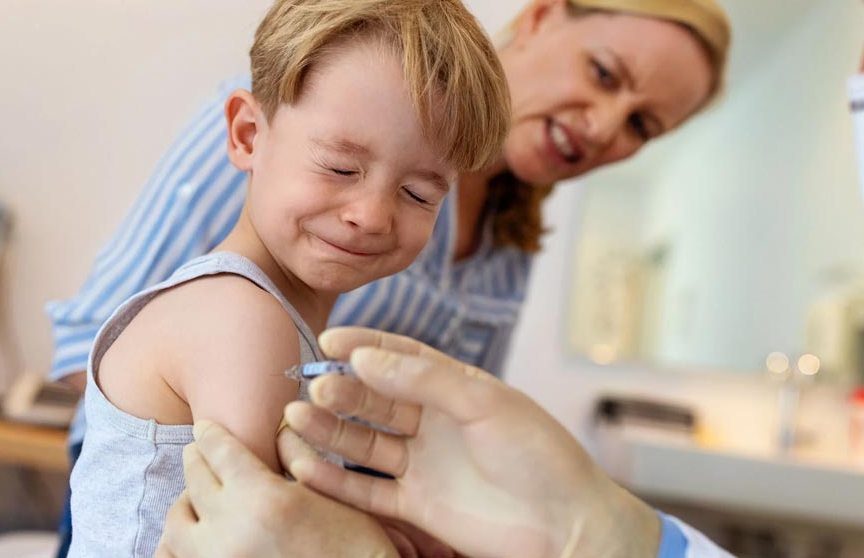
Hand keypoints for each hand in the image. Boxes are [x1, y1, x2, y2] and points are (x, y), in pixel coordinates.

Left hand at [155, 420, 399, 557]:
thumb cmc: (355, 547)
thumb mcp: (334, 495)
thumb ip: (300, 455)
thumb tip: (281, 426)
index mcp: (261, 498)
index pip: (219, 451)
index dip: (210, 434)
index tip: (206, 428)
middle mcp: (229, 530)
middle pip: (194, 480)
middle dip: (198, 460)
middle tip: (202, 453)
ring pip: (177, 523)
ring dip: (185, 503)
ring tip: (200, 498)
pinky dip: (176, 545)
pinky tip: (193, 537)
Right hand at [281, 328, 661, 557]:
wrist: (566, 523)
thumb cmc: (539, 454)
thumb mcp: (485, 403)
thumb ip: (424, 379)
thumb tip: (365, 356)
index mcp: (456, 389)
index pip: (401, 357)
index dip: (365, 346)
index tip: (329, 339)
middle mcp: (434, 423)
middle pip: (375, 399)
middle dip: (342, 389)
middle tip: (313, 383)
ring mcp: (423, 464)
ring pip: (363, 443)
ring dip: (329, 430)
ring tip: (297, 417)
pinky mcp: (416, 506)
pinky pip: (365, 491)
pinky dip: (334, 480)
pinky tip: (305, 464)